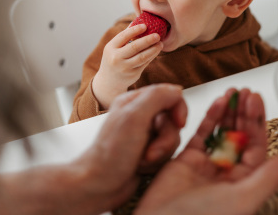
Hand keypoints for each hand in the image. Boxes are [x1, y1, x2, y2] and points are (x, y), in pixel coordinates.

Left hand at [69, 84, 186, 213]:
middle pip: (173, 121)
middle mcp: (140, 117)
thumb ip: (157, 97)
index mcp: (135, 101)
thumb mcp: (134, 117)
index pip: (170, 95)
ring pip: (172, 139)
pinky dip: (158, 163)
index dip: (178, 109)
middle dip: (165, 139)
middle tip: (149, 150)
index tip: (179, 123)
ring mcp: (145, 136)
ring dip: (160, 153)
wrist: (99, 186)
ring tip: (142, 161)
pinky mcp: (148, 153)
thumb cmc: (109, 155)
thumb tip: (177, 90)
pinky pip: (167, 155)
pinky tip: (142, 167)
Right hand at [93, 23, 162, 108]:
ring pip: (142, 56)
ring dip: (153, 49)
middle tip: (157, 35)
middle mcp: (116, 58)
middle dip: (148, 40)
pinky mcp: (133, 74)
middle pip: (135, 46)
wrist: (109, 82)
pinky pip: (145, 63)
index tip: (145, 26)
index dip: (135, 30)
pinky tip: (156, 51)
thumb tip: (137, 22)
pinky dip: (152, 56)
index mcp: (110, 48)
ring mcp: (125, 67)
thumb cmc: (113, 59)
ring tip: (160, 44)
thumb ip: (124, 37)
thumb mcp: (113, 48)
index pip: (123, 36)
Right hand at [136, 88, 277, 214]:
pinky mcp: (186, 159)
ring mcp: (207, 164)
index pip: (257, 145)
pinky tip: (217, 102)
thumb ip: (267, 177)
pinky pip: (201, 134)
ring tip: (233, 91)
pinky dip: (209, 117)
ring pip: (221, 131)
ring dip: (228, 111)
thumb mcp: (243, 199)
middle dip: (244, 112)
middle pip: (240, 135)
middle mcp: (227, 172)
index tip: (257, 101)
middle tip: (247, 92)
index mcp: (244, 183)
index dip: (258, 122)